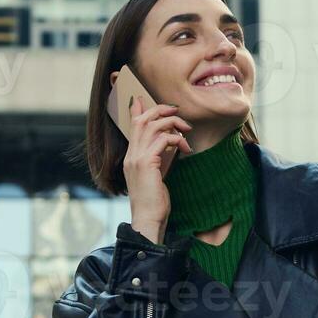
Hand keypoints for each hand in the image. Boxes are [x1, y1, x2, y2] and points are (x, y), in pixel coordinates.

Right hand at [123, 94, 192, 241]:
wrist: (148, 218)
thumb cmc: (154, 201)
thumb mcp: (156, 175)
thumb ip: (158, 158)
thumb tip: (168, 144)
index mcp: (131, 157)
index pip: (133, 127)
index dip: (138, 111)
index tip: (142, 99)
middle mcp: (131, 155)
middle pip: (142, 120)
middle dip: (160, 111)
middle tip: (176, 112)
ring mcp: (137, 158)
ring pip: (152, 125)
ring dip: (173, 123)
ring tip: (187, 130)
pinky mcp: (147, 163)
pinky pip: (163, 139)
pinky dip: (177, 139)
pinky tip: (186, 148)